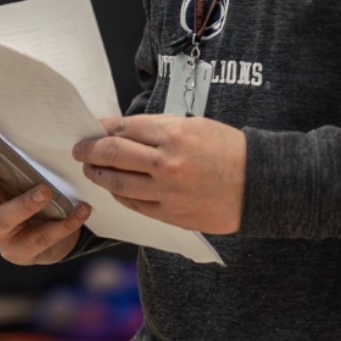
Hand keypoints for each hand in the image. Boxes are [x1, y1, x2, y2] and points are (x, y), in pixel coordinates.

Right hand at [0, 132, 91, 264]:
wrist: (50, 236)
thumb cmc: (28, 192)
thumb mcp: (18, 170)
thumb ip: (15, 149)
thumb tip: (27, 112)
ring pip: (4, 217)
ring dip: (24, 203)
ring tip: (45, 190)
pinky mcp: (19, 251)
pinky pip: (41, 238)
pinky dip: (63, 224)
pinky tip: (80, 210)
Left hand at [72, 115, 246, 233]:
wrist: (262, 183)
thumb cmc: (227, 149)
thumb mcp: (191, 125)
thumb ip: (153, 128)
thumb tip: (117, 129)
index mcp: (172, 134)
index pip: (123, 129)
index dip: (101, 130)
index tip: (91, 130)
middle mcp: (167, 164)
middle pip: (113, 155)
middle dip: (89, 151)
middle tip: (78, 150)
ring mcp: (169, 193)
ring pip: (118, 183)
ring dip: (98, 175)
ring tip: (90, 169)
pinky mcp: (173, 216)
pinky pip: (135, 205)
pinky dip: (120, 194)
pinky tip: (114, 188)